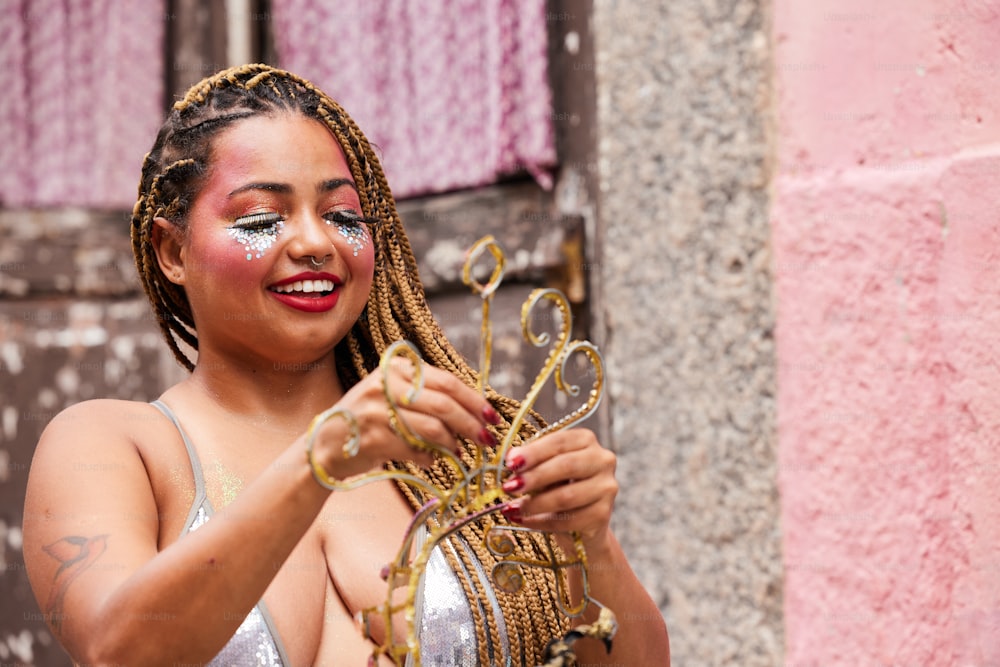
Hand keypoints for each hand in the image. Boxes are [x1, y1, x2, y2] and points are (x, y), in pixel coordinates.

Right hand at [311, 357, 501, 480]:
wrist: (325, 446)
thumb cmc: (368, 420)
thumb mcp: (394, 395)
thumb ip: (427, 396)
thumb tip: (474, 409)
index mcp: (396, 368)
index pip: (446, 381)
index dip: (474, 400)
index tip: (492, 417)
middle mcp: (385, 384)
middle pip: (444, 404)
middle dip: (471, 424)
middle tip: (486, 439)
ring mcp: (377, 411)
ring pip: (432, 428)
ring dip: (453, 443)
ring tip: (460, 452)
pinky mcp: (372, 438)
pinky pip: (415, 449)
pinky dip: (429, 458)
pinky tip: (432, 461)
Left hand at [499, 429, 617, 544]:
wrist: (581, 523)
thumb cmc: (559, 487)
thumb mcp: (545, 469)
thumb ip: (532, 462)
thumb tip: (511, 458)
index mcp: (586, 440)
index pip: (559, 442)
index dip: (534, 452)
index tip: (510, 463)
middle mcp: (602, 460)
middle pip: (566, 465)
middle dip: (534, 477)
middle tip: (508, 487)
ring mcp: (606, 487)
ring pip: (566, 496)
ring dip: (534, 503)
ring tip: (512, 508)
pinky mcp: (603, 514)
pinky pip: (568, 520)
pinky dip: (542, 522)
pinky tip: (524, 521)